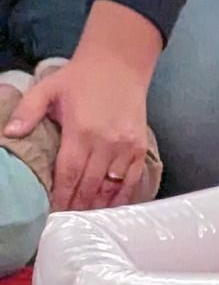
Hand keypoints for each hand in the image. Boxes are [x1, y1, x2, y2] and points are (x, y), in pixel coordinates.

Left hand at [5, 54, 151, 213]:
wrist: (119, 64)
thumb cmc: (81, 78)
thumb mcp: (48, 88)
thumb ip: (28, 112)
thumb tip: (9, 133)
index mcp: (80, 131)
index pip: (68, 174)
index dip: (61, 196)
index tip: (54, 211)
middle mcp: (105, 144)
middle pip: (89, 185)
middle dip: (77, 205)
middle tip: (68, 219)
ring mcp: (125, 148)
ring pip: (110, 187)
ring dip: (98, 204)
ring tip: (87, 217)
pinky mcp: (139, 149)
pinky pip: (131, 180)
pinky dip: (121, 196)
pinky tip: (111, 206)